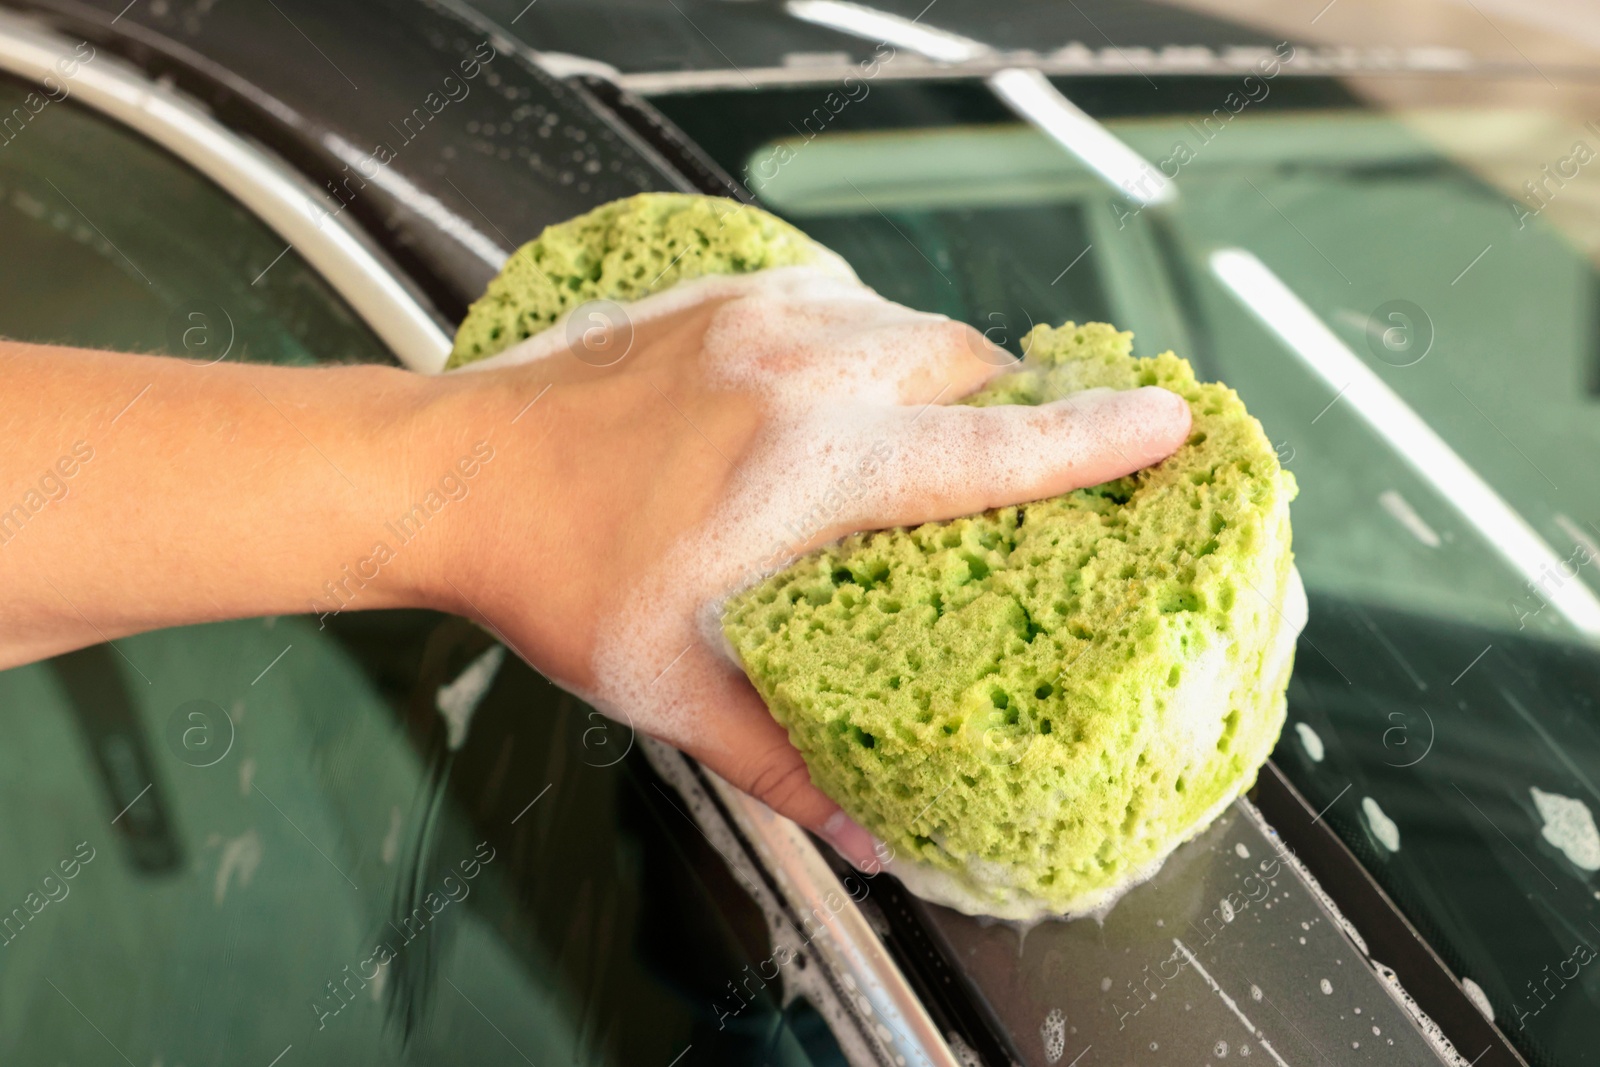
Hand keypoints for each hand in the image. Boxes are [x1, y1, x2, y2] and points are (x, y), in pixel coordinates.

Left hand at [429, 267, 1192, 866]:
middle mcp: (799, 371)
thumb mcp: (674, 689)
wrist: (454, 474)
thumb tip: (870, 835)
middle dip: (1019, 406)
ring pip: (911, 325)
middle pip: (968, 368)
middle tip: (1032, 461)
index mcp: (804, 469)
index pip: (988, 452)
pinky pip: (847, 303)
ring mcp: (762, 316)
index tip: (1171, 424)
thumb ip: (784, 763)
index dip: (1094, 440)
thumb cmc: (555, 577)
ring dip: (947, 375)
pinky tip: (849, 394)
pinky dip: (876, 346)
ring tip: (940, 434)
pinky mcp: (726, 292)